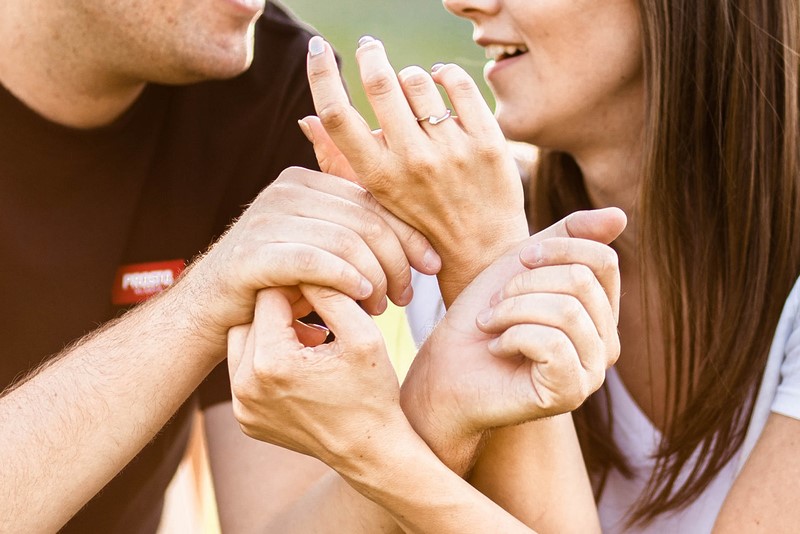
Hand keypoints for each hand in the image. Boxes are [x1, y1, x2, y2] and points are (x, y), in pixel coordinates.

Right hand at [179, 167, 440, 344]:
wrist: (210, 309)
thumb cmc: (276, 284)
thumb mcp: (319, 251)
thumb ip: (355, 235)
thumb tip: (420, 246)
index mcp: (307, 182)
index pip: (373, 201)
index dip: (410, 234)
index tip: (432, 266)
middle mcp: (286, 191)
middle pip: (365, 220)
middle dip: (396, 260)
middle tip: (407, 296)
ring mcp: (267, 218)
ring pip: (345, 240)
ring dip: (374, 277)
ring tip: (381, 307)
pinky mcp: (253, 252)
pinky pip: (314, 260)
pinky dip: (345, 278)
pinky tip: (362, 296)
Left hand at [227, 286, 409, 471]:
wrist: (371, 451)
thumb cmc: (373, 392)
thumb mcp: (363, 334)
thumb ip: (331, 293)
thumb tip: (305, 265)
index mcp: (271, 362)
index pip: (268, 295)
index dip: (297, 288)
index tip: (321, 295)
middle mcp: (246, 386)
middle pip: (250, 317)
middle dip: (281, 311)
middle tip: (316, 318)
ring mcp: (242, 407)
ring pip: (242, 342)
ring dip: (271, 334)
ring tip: (309, 343)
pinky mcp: (245, 419)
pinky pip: (244, 373)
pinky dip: (266, 363)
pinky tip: (300, 368)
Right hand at [304, 36, 528, 301]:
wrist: (481, 252)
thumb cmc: (419, 223)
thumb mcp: (375, 198)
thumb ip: (340, 160)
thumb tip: (306, 119)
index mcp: (378, 176)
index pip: (337, 115)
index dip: (320, 75)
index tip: (316, 48)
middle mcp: (412, 162)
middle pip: (380, 83)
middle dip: (370, 54)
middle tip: (369, 46)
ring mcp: (452, 151)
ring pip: (419, 80)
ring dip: (411, 75)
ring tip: (411, 84)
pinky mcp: (487, 142)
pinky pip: (459, 84)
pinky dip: (446, 74)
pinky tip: (441, 80)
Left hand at [400, 208, 625, 473]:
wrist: (445, 370)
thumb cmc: (482, 319)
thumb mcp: (521, 266)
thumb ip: (566, 238)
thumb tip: (620, 215)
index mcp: (600, 313)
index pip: (603, 260)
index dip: (555, 250)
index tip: (519, 262)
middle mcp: (606, 344)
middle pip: (582, 282)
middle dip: (524, 284)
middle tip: (495, 304)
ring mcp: (592, 373)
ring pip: (566, 311)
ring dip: (512, 310)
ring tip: (491, 324)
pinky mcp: (570, 393)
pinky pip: (552, 343)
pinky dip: (512, 337)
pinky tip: (497, 349)